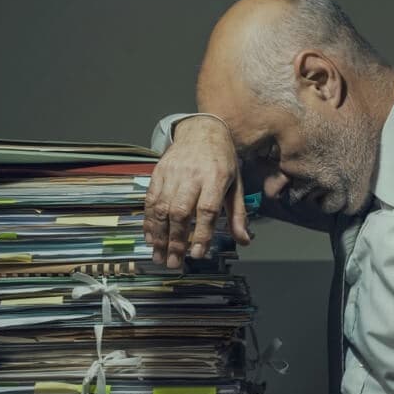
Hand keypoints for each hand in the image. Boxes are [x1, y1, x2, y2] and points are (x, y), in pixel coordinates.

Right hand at [144, 115, 250, 268]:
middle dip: (175, 241)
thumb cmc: (221, 160)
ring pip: (162, 208)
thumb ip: (238, 214)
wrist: (202, 130)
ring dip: (159, 235)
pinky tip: (150, 237)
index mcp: (215, 178)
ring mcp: (172, 173)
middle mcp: (192, 175)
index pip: (207, 209)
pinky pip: (150, 200)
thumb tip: (244, 240)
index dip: (201, 233)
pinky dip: (148, 221)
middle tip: (173, 263)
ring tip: (159, 256)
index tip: (197, 254)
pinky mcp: (158, 173)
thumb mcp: (236, 184)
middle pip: (180, 212)